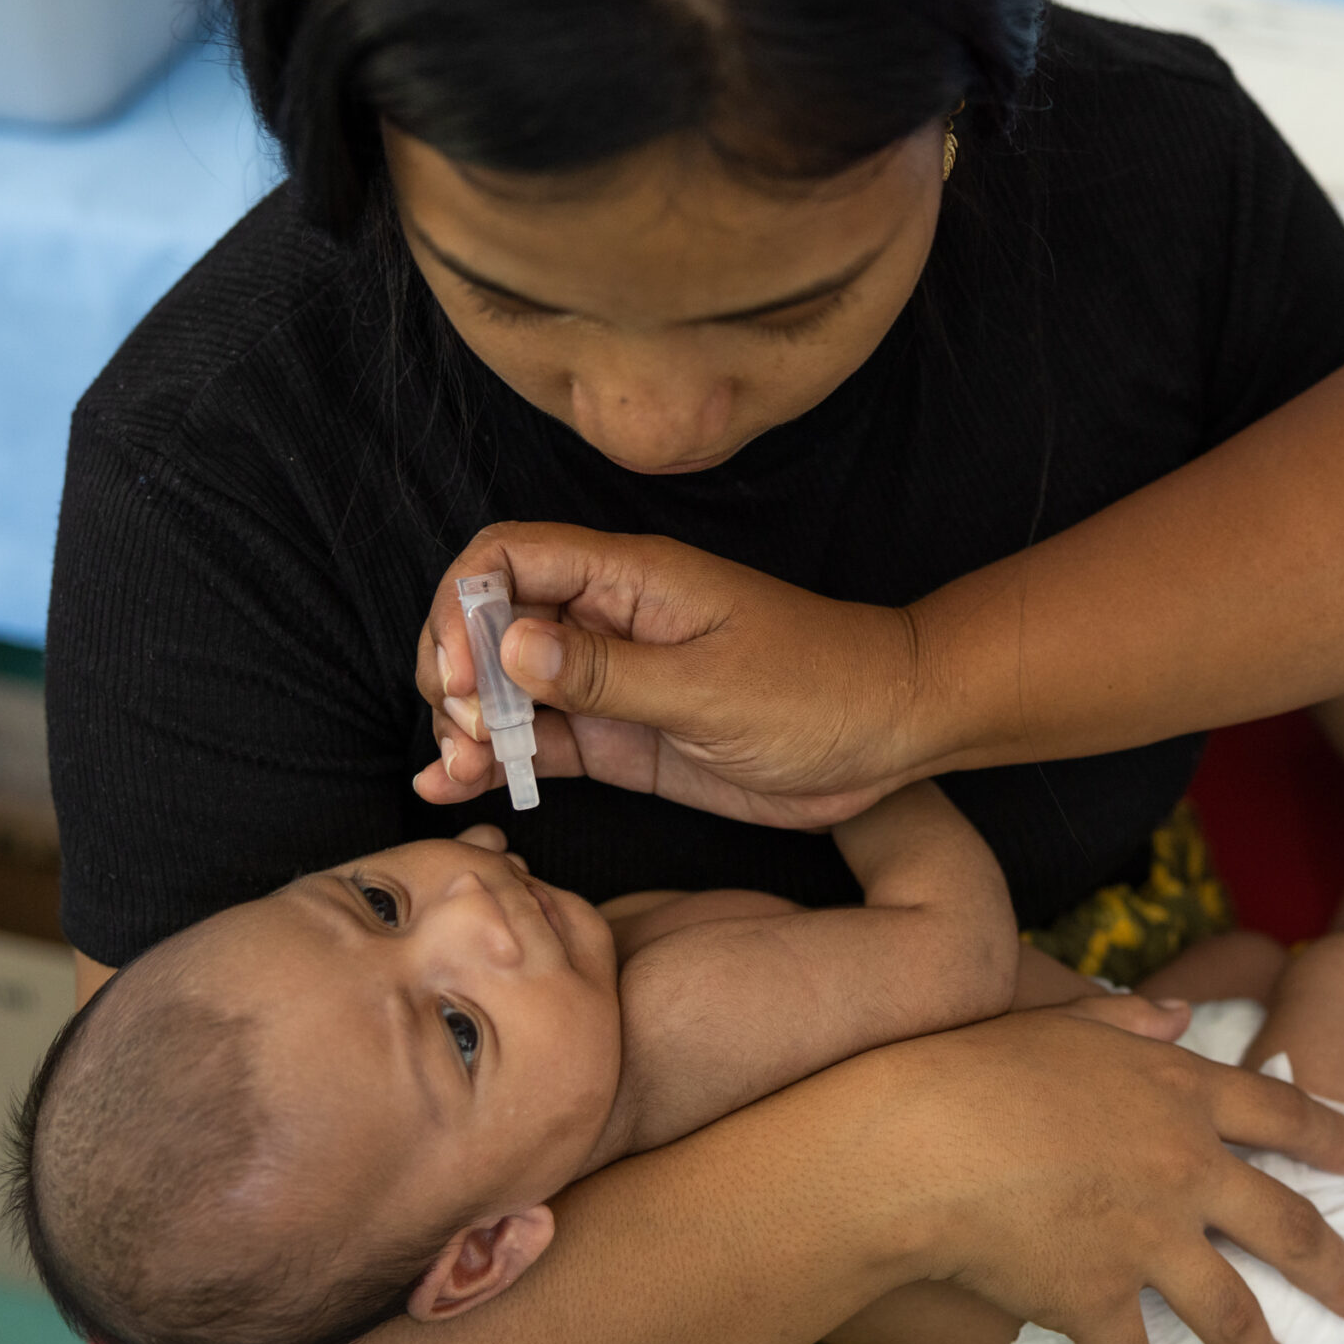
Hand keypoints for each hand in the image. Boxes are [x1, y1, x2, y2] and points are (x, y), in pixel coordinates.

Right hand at [411, 523, 932, 825]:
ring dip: (467, 723)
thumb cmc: (820, 688)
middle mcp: (607, 620)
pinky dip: (495, 760)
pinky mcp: (622, 737)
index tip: (454, 672)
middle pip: (491, 622)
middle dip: (455, 672)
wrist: (890, 732)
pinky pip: (541, 740)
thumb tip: (509, 644)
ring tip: (458, 770)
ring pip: (506, 688)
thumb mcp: (712, 685)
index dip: (463, 605)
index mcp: (630, 578)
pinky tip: (453, 787)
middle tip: (467, 729)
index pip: (510, 556)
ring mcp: (610, 680)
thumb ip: (607, 671)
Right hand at [873, 1007, 1343, 1343]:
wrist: (924, 1140)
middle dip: (1340, 1271)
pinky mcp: (1101, 1298)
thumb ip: (1133, 1019)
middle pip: (1287, 1225)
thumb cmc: (981, 1066)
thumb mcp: (1065, 1020)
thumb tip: (1181, 1012)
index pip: (1280, 1113)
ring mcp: (1149, 1239)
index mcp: (1178, 1091)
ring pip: (1232, 1312)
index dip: (1333, 1136)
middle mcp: (1183, 1168)